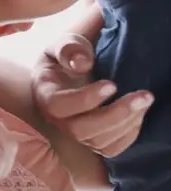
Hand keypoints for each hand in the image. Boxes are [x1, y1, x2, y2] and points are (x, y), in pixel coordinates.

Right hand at [32, 34, 151, 156]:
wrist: (78, 65)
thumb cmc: (71, 53)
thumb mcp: (66, 42)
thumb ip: (69, 48)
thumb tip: (82, 64)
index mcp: (45, 92)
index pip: (57, 105)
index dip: (84, 100)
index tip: (112, 84)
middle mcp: (56, 118)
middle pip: (79, 129)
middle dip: (115, 115)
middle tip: (144, 95)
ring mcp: (74, 131)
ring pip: (97, 141)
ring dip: (127, 123)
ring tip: (145, 100)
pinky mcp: (92, 139)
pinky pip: (110, 149)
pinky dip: (128, 135)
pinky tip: (139, 115)